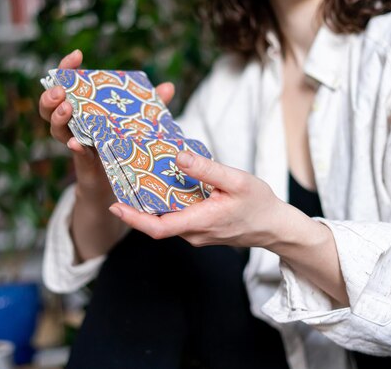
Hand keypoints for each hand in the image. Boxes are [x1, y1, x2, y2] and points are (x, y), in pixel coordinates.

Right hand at [38, 50, 175, 193]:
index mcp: (83, 107)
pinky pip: (75, 151)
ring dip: (57, 116)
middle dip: (50, 94)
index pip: (67, 83)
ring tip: (66, 108)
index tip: (77, 55)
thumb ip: (150, 105)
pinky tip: (75, 143)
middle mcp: (73, 123)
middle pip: (50, 105)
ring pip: (55, 128)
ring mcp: (75, 140)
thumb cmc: (124, 144)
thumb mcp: (137, 121)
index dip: (67, 68)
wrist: (119, 178)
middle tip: (60, 90)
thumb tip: (169, 87)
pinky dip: (75, 146)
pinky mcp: (83, 159)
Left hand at [107, 150, 298, 248]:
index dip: (134, 218)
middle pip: (157, 222)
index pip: (158, 228)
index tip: (116, 206)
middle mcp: (194, 233)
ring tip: (137, 180)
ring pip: (167, 220)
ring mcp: (196, 234)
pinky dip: (167, 205)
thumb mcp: (237, 180)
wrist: (275, 227)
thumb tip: (178, 157)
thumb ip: (206, 169)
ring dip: (151, 204)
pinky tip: (164, 186)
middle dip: (136, 206)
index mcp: (200, 222)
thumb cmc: (259, 205)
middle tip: (121, 182)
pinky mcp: (200, 230)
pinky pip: (177, 219)